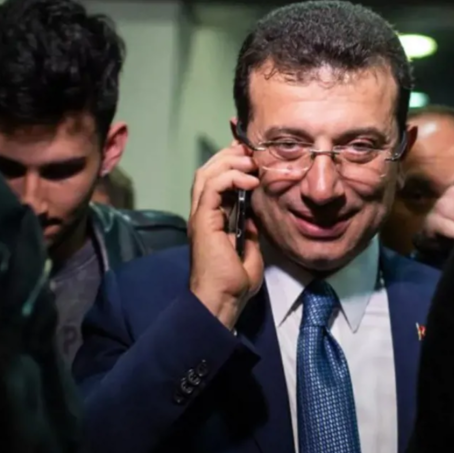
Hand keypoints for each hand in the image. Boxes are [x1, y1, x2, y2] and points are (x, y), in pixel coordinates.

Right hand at [189, 142, 262, 328]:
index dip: (231, 164)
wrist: (221, 301)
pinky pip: (212, 188)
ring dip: (229, 162)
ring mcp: (199, 216)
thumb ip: (249, 233)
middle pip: (208, 171)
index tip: (251, 156)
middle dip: (229, 156)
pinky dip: (230, 177)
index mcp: (211, 220)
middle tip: (250, 151)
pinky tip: (249, 180)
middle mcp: (202, 214)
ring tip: (250, 162)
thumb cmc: (233, 285)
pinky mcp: (202, 220)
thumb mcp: (249, 253)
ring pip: (206, 174)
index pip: (216, 181)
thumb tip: (254, 219)